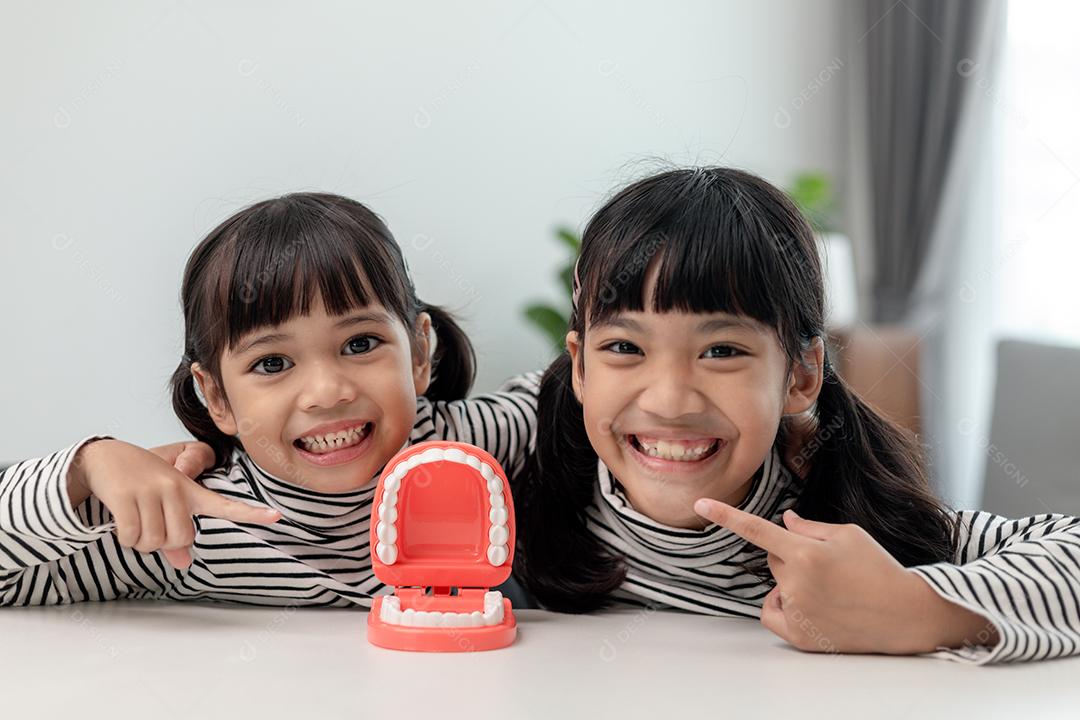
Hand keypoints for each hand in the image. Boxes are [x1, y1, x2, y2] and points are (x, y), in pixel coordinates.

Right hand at [68, 439, 280, 569]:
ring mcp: (152, 490)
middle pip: (180, 539)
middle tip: (149, 526)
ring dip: (140, 542)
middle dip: (162, 544)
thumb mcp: (162, 506)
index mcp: (190, 492)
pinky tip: (120, 520)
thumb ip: (175, 537)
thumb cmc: (140, 485)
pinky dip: (125, 538)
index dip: (251, 514)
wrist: (104, 457)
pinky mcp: (126, 495)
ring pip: (154, 542)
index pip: (225, 505)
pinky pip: (131, 536)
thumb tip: (185, 563)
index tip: (277, 517)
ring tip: (134, 519)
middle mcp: (176, 488)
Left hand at [694, 498, 998, 654]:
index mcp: (806, 552)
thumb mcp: (850, 535)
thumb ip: (810, 527)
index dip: (725, 515)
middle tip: (826, 564)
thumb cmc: (879, 569)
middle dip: (791, 555)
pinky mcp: (800, 636)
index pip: (756, 529)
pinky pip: (773, 612)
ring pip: (777, 584)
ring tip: (830, 588)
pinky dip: (784, 605)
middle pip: (773, 558)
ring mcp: (796, 611)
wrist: (907, 614)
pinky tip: (811, 604)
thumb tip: (784, 521)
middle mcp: (796, 583)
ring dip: (792, 581)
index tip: (699, 503)